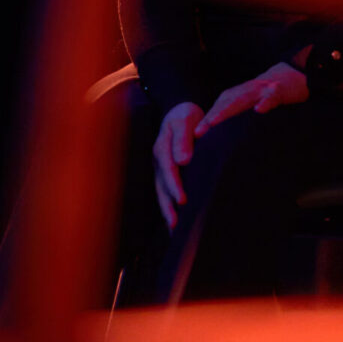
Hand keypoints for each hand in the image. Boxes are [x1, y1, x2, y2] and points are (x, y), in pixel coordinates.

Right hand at [152, 102, 202, 229]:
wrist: (180, 112)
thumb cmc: (186, 115)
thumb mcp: (186, 120)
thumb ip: (183, 138)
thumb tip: (183, 160)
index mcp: (162, 147)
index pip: (168, 169)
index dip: (174, 186)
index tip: (182, 200)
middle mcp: (157, 160)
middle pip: (161, 186)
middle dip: (167, 205)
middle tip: (175, 224)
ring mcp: (159, 167)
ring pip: (161, 192)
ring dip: (166, 210)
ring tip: (173, 229)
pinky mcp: (164, 172)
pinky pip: (164, 191)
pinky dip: (168, 205)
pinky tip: (174, 220)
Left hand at [195, 62, 309, 136]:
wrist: (293, 74)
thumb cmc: (270, 95)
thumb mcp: (252, 104)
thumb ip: (239, 116)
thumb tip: (224, 141)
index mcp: (239, 95)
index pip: (219, 107)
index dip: (206, 120)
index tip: (193, 135)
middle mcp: (247, 91)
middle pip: (226, 104)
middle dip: (211, 117)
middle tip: (198, 132)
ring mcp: (262, 89)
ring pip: (243, 99)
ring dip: (228, 110)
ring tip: (214, 122)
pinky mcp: (279, 90)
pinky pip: (271, 96)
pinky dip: (265, 102)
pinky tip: (259, 110)